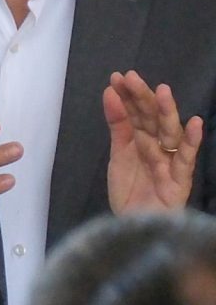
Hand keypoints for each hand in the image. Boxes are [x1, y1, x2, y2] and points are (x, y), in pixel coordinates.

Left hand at [104, 69, 204, 214]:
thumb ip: (117, 125)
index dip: (129, 96)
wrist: (133, 228)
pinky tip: (195, 123)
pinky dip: (192, 142)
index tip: (117, 77)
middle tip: (131, 77)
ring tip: (162, 91)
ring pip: (170, 135)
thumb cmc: (130, 192)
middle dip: (143, 98)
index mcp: (143, 141)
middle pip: (152, 120)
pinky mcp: (179, 182)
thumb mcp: (118, 155)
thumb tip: (110, 92)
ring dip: (166, 113)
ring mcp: (170, 163)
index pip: (137, 114)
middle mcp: (159, 148)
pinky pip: (186, 160)